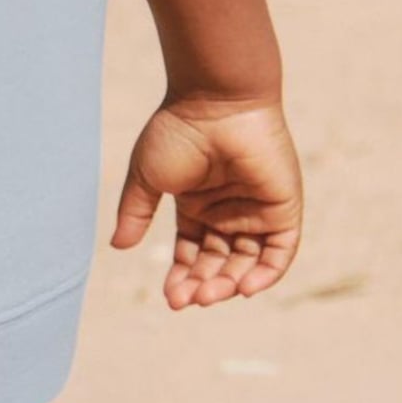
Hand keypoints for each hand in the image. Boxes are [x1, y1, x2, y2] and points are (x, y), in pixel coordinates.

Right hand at [111, 97, 302, 308]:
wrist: (214, 102)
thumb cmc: (178, 132)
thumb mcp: (147, 177)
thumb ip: (135, 213)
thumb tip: (118, 247)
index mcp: (197, 205)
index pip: (192, 253)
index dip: (181, 277)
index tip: (170, 297)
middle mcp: (228, 211)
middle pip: (219, 263)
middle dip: (203, 285)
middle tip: (186, 300)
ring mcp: (257, 210)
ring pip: (247, 262)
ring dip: (230, 284)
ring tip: (208, 295)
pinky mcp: (283, 206)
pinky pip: (280, 251)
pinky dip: (266, 273)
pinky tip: (243, 288)